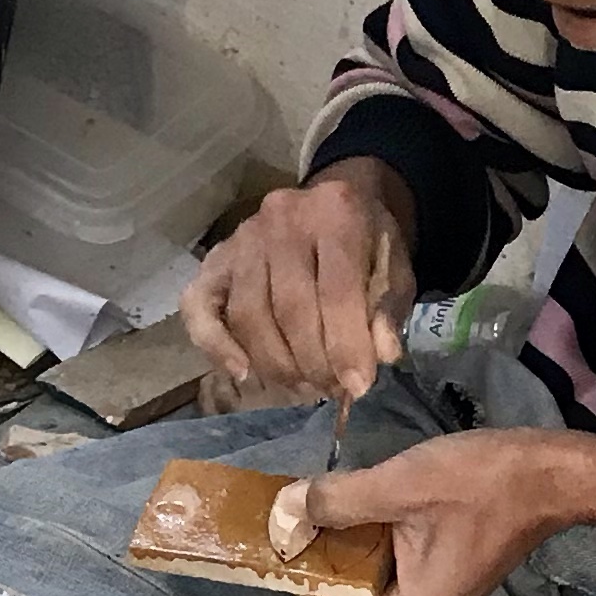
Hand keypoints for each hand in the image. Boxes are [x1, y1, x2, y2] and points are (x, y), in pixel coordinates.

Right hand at [183, 164, 413, 404]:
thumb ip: (389, 308)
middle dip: (313, 363)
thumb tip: (381, 354)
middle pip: (290, 309)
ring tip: (304, 386)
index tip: (358, 387)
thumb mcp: (396, 268)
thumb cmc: (368, 244)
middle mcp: (282, 219)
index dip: (346, 346)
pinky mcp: (214, 260)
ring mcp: (241, 238)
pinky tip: (244, 374)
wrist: (332, 205)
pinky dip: (217, 348)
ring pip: (249, 317)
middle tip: (332, 390)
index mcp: (336, 212)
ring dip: (277, 365)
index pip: (337, 291)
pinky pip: (199, 309)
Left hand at [295, 430, 595, 595]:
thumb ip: (336, 502)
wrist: (551, 475)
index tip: (315, 572)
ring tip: (332, 522)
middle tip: (311, 541)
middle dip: (326, 592)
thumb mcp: (400, 485)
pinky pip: (392, 585)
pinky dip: (369, 558)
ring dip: (346, 571)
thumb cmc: (482, 484)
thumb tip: (284, 511)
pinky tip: (365, 514)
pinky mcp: (443, 580)